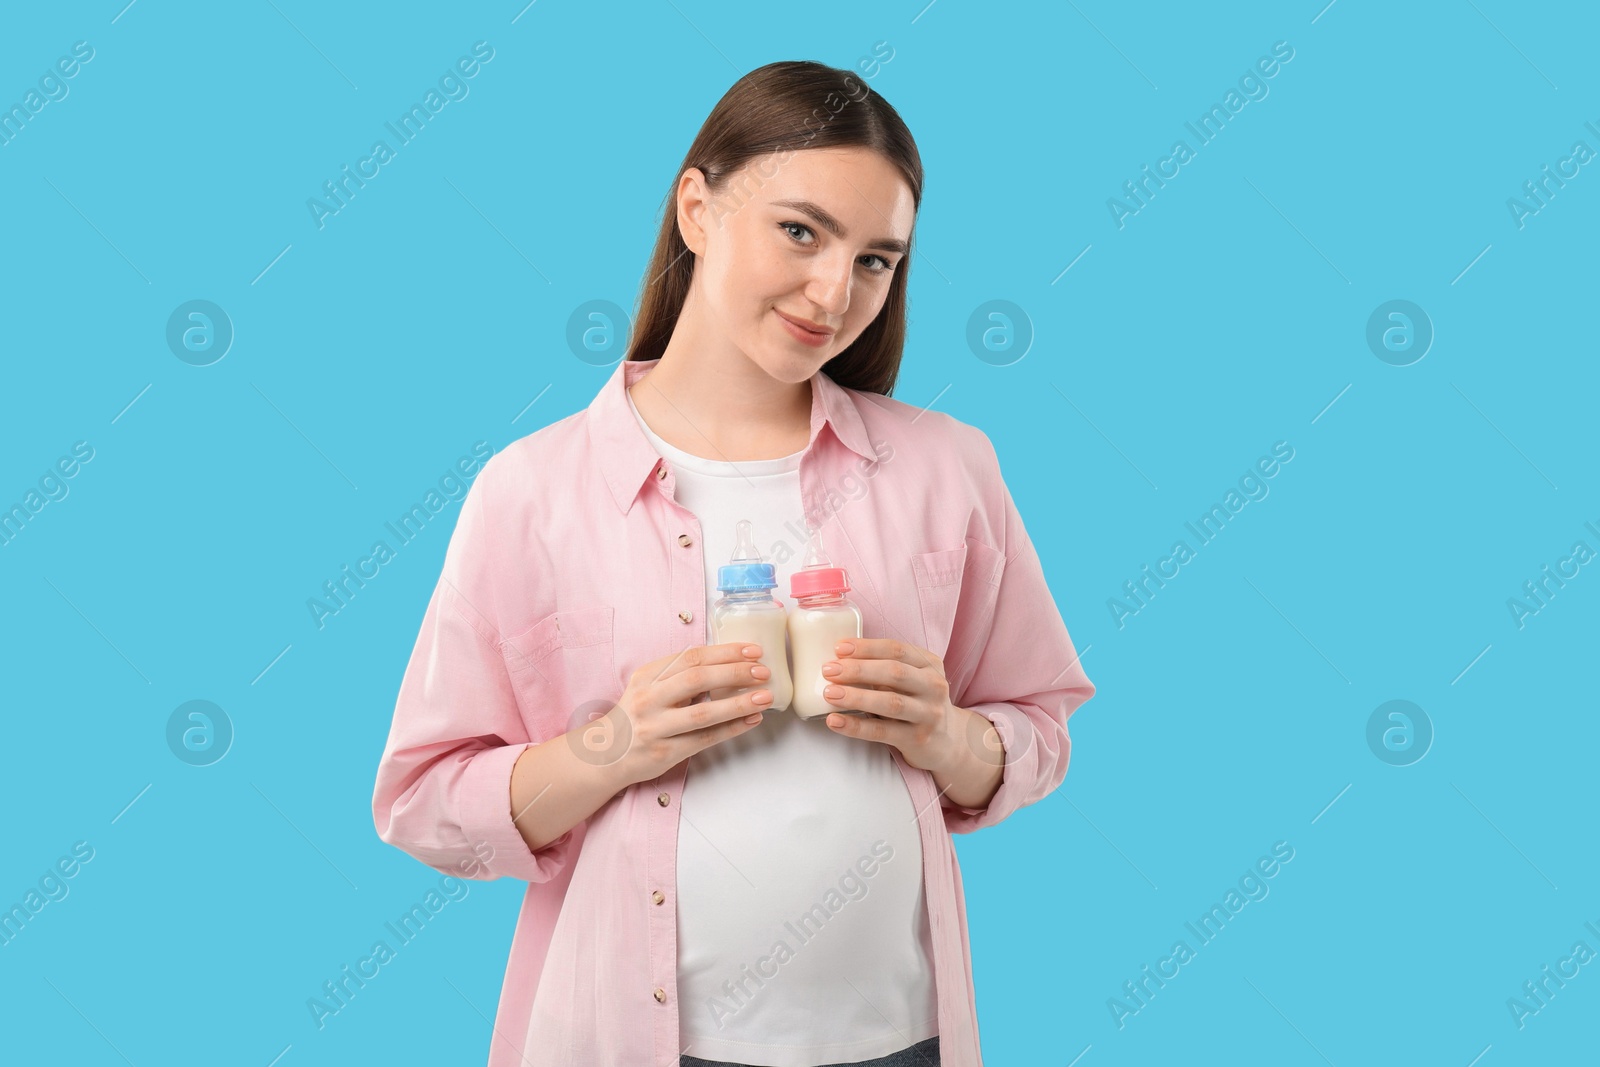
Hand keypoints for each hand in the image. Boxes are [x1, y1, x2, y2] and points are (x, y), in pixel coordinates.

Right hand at [581, 642, 773, 787]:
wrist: (605, 754)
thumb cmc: (638, 716)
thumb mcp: (649, 687)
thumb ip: (680, 676)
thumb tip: (729, 664)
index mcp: (647, 676)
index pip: (691, 657)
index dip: (725, 652)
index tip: (753, 650)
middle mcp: (648, 698)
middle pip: (697, 679)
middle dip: (735, 673)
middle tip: (763, 672)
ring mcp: (655, 727)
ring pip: (703, 713)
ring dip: (738, 703)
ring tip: (765, 697)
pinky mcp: (665, 752)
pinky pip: (704, 739)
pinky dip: (731, 729)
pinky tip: (751, 720)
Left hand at [818, 637, 996, 783]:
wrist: (946, 743)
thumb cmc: (917, 703)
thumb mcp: (912, 679)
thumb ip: (885, 668)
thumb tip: (840, 659)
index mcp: (930, 664)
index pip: (897, 649)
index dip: (866, 647)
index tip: (839, 648)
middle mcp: (934, 686)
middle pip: (894, 673)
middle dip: (858, 669)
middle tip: (829, 670)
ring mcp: (928, 714)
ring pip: (890, 703)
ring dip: (856, 697)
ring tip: (829, 694)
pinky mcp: (918, 739)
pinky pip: (882, 732)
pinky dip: (856, 727)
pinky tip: (835, 721)